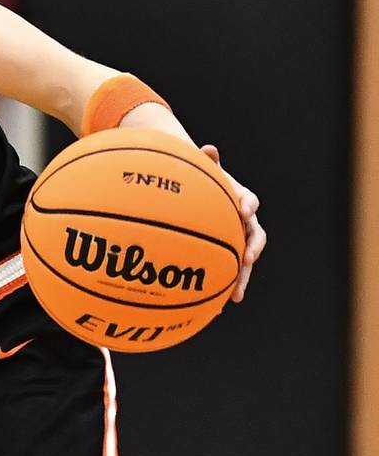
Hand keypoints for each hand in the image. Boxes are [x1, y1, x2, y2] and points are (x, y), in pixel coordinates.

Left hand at [202, 144, 265, 301]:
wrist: (204, 196)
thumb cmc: (203, 183)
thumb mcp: (203, 171)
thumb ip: (206, 163)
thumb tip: (207, 148)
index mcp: (241, 200)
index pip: (249, 201)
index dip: (248, 204)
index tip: (245, 209)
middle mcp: (244, 223)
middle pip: (254, 238)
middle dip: (252, 249)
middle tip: (247, 259)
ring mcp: (238, 240)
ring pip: (244, 261)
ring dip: (241, 277)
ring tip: (235, 295)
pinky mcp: (228, 256)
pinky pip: (228, 272)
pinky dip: (223, 287)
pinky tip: (214, 307)